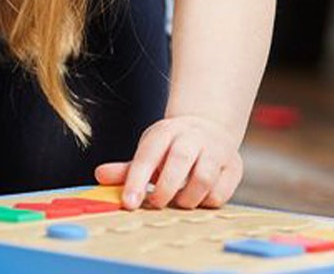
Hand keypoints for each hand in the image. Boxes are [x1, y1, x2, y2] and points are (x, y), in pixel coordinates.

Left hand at [94, 115, 242, 209]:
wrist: (209, 127)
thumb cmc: (170, 148)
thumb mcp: (148, 152)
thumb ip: (127, 169)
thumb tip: (99, 176)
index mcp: (165, 133)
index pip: (148, 155)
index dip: (136, 181)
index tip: (128, 204)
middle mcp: (193, 137)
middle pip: (180, 162)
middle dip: (165, 189)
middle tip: (155, 204)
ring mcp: (216, 150)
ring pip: (204, 178)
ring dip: (187, 198)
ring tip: (178, 201)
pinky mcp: (234, 166)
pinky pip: (221, 192)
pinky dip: (206, 202)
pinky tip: (198, 199)